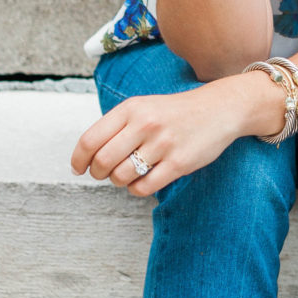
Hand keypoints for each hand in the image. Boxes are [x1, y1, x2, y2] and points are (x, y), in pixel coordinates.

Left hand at [71, 74, 284, 196]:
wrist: (219, 109)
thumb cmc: (173, 112)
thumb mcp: (142, 108)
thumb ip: (116, 126)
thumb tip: (86, 157)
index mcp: (131, 108)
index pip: (90, 140)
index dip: (78, 159)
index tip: (78, 169)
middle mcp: (145, 124)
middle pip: (102, 162)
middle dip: (97, 174)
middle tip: (103, 174)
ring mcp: (163, 144)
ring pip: (121, 177)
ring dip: (119, 181)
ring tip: (128, 174)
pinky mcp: (179, 163)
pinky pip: (144, 187)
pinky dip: (137, 189)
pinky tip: (143, 180)